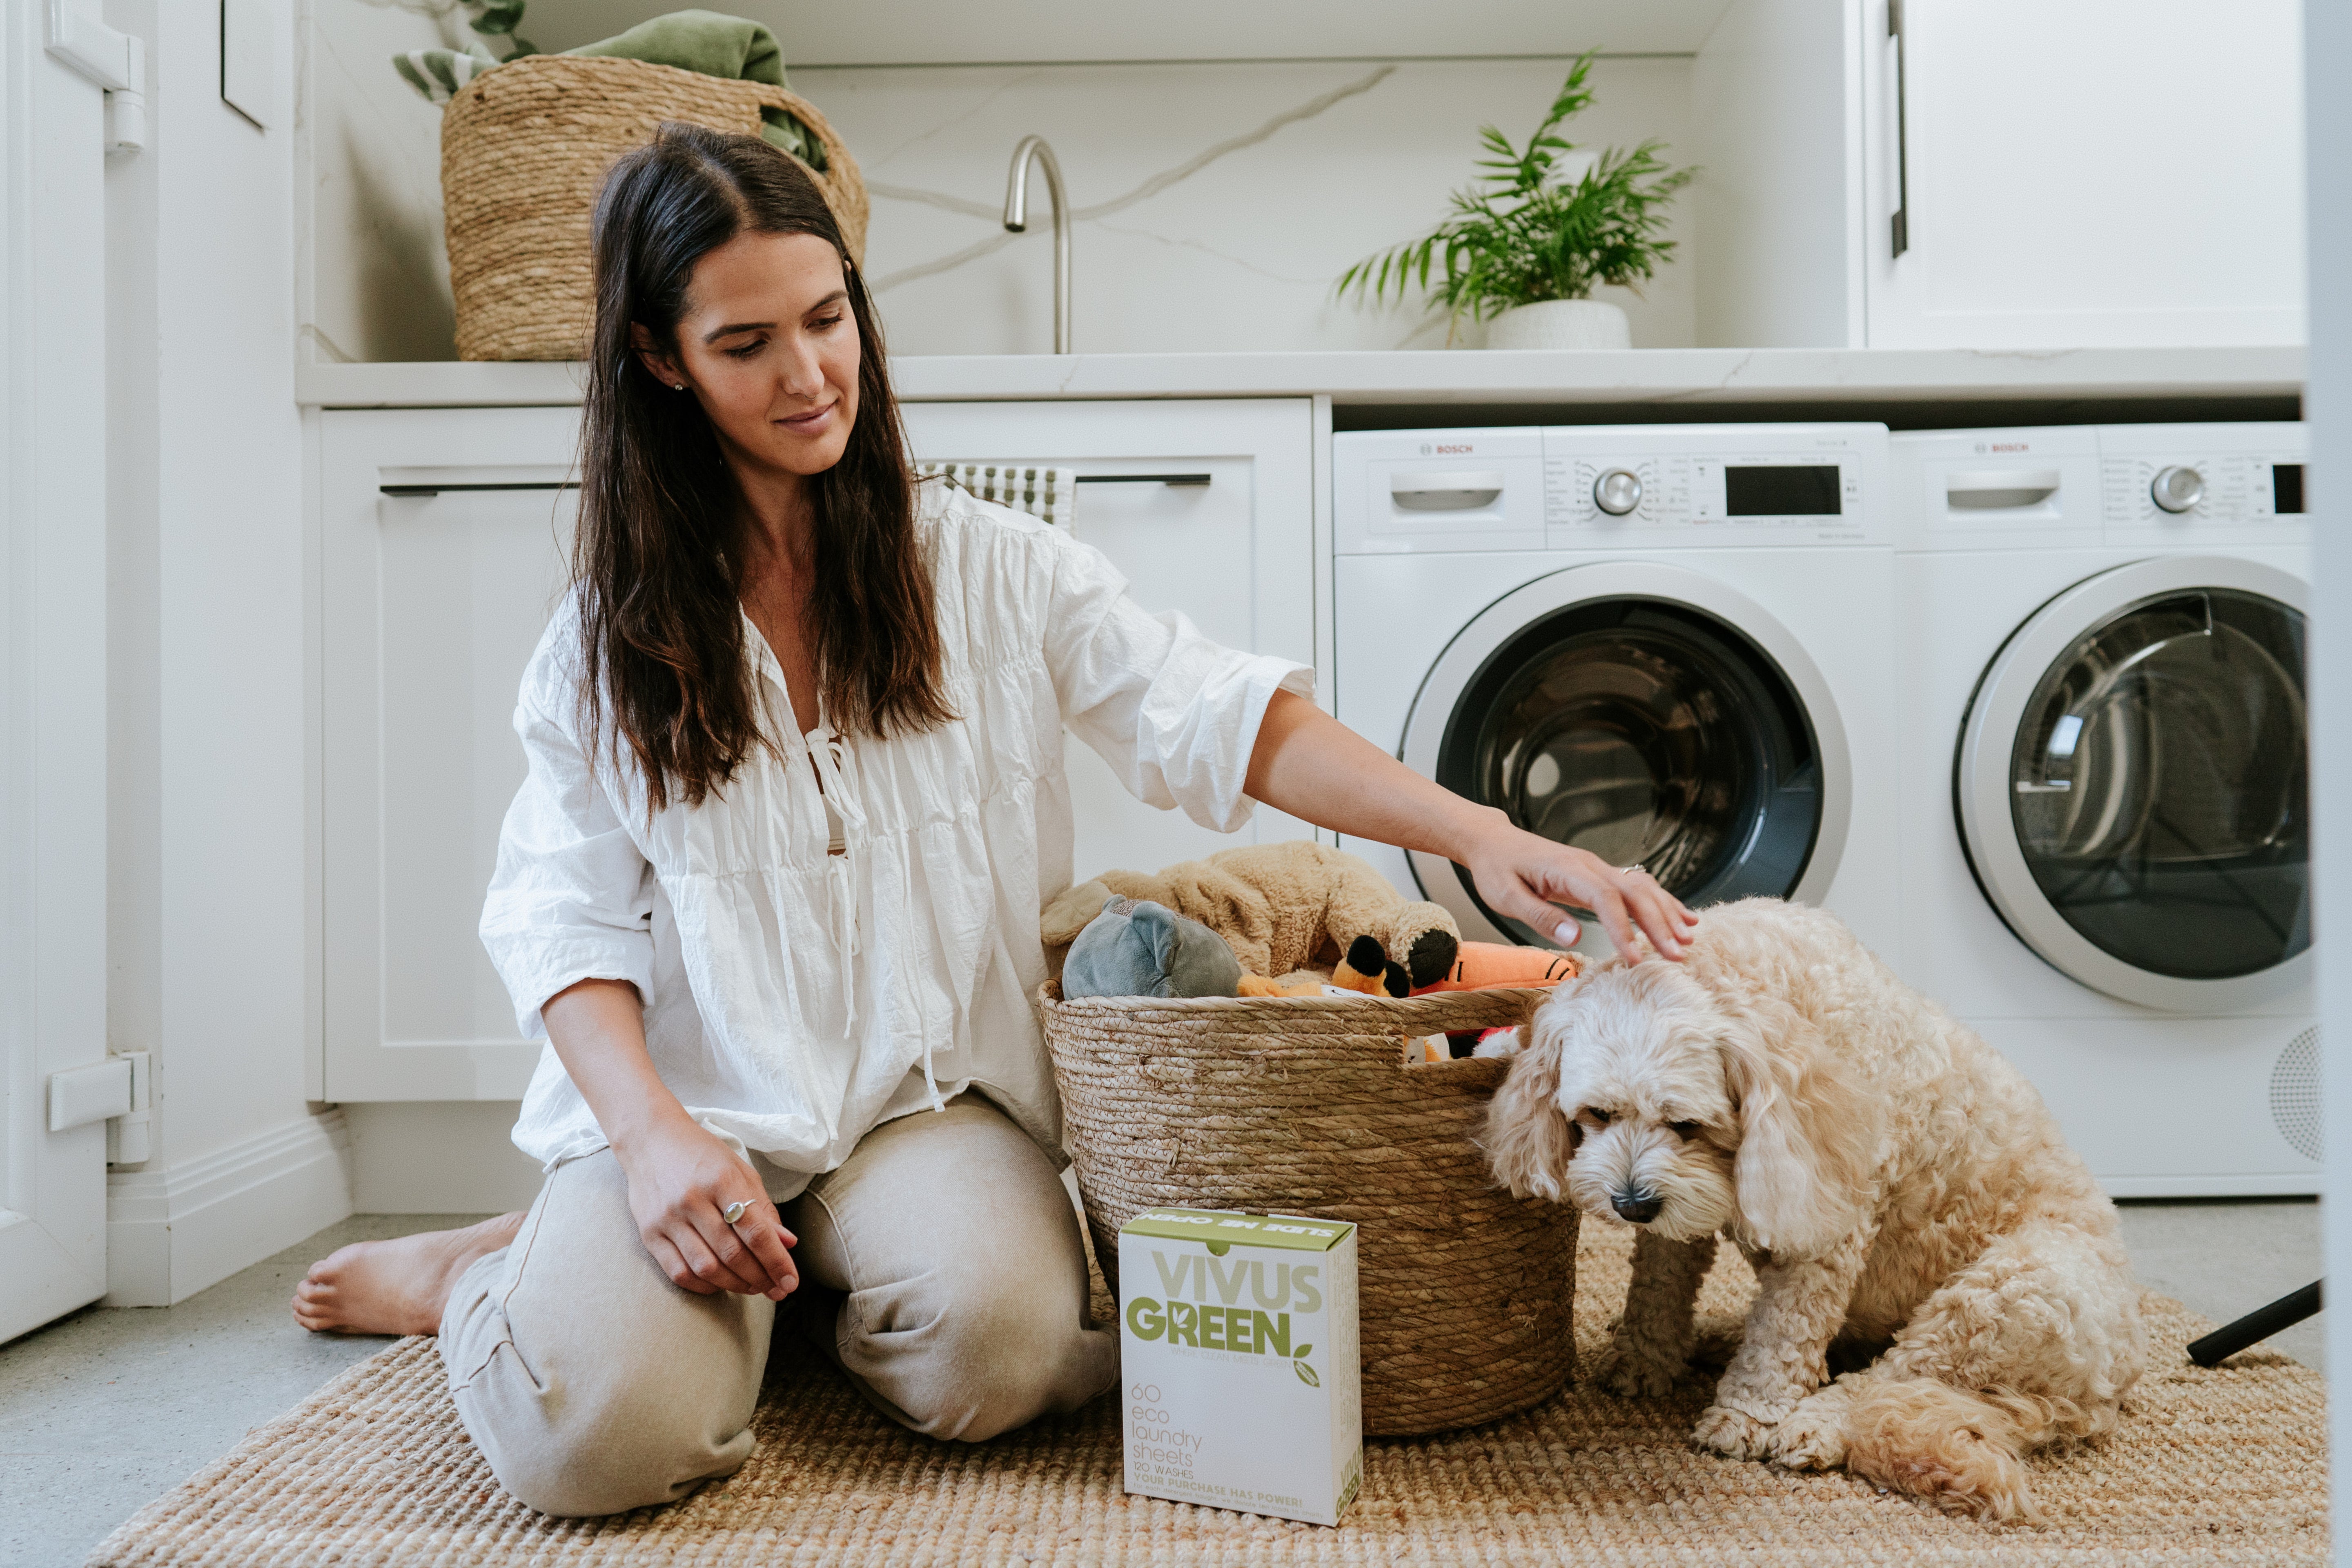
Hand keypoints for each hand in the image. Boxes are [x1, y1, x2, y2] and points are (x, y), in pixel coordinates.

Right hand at [610, 1112, 798, 1299]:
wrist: (650, 1140)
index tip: (791, 1281)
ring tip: (753, 1287)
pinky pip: (679, 1272)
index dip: (776, 1261)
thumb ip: (763, 1208)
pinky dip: (704, 1286)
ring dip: (735, 1285)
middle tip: (776, 1290)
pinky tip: (721, 1284)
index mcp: (721, 1179)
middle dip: (760, 1278)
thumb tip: (787, 1244)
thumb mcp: (739, 1170)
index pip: (755, 1231)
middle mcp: (692, 1200)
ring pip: (706, 1268)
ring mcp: (667, 1219)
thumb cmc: (702, 1155)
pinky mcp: (649, 1234)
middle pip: (732, 1253)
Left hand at [1460, 822, 1697, 962]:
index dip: (1623, 930)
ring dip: (1667, 913)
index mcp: (1567, 869)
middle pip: (1634, 892)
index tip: (1636, 959)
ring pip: (1642, 888)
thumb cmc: (1496, 868)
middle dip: (1659, 924)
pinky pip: (1636, 887)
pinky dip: (1661, 902)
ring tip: (1688, 941)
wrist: (1493, 842)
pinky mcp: (1598, 875)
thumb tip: (1576, 938)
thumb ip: (1541, 916)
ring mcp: (1597, 868)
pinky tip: (1682, 919)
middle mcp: (1589, 865)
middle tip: (1677, 956)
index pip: (1605, 899)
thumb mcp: (1506, 897)